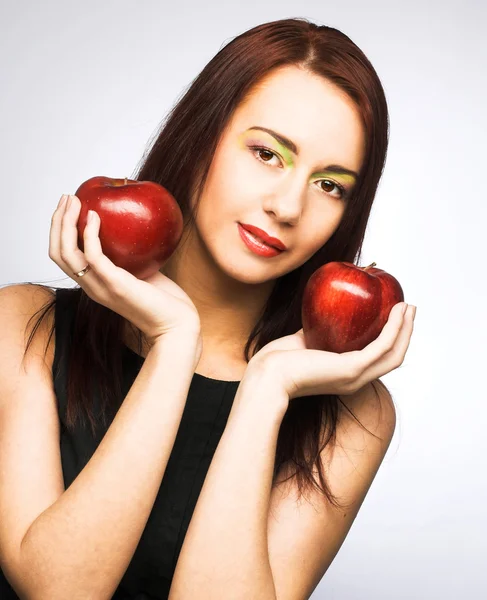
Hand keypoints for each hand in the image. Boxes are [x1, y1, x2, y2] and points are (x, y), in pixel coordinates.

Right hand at [49, 194, 200, 346]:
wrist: (176, 326)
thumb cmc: (165, 301)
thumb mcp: (143, 271)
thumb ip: (132, 254)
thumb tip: (134, 227)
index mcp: (94, 284)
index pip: (63, 256)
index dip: (60, 230)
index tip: (69, 206)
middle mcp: (91, 287)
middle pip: (58, 252)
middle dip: (58, 222)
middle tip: (67, 197)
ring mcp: (100, 287)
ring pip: (67, 254)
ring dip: (66, 223)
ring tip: (74, 201)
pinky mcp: (114, 285)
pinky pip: (93, 257)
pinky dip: (90, 234)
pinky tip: (96, 216)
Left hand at [248, 302, 415, 399]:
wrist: (267, 375)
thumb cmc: (277, 360)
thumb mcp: (304, 341)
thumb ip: (318, 331)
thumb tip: (325, 312)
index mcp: (345, 375)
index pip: (377, 360)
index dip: (390, 340)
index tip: (393, 317)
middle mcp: (355, 379)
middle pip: (393, 357)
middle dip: (404, 332)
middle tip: (408, 308)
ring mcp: (356, 376)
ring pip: (393, 352)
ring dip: (405, 328)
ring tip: (408, 306)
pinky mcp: (352, 368)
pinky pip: (382, 345)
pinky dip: (394, 327)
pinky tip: (396, 310)